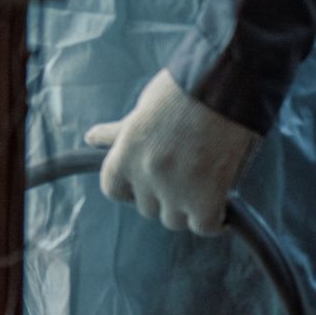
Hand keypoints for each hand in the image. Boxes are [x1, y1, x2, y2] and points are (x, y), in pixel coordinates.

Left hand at [85, 69, 260, 235]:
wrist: (224, 87)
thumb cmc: (183, 91)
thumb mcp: (142, 110)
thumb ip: (121, 133)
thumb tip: (91, 137)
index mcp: (125, 151)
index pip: (112, 190)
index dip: (129, 189)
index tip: (145, 183)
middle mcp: (145, 174)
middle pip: (147, 207)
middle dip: (162, 196)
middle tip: (182, 178)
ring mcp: (175, 190)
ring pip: (175, 220)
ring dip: (187, 209)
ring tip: (202, 188)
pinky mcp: (207, 199)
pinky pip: (204, 227)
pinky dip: (214, 220)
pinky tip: (221, 206)